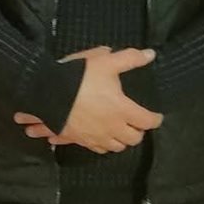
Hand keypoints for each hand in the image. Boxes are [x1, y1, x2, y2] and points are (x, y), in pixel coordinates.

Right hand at [14, 46, 161, 154]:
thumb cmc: (80, 77)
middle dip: (138, 131)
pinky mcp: (80, 141)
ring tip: (121, 130)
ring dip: (121, 140)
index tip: (156, 116)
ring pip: (116, 147)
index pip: (147, 121)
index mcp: (122, 110)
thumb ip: (130, 58)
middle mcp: (112, 128)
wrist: (47, 93)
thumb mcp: (106, 62)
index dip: (155, 119)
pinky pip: (97, 149)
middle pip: (133, 139)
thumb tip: (151, 54)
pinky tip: (101, 136)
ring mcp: (95, 137)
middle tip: (137, 122)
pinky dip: (103, 145)